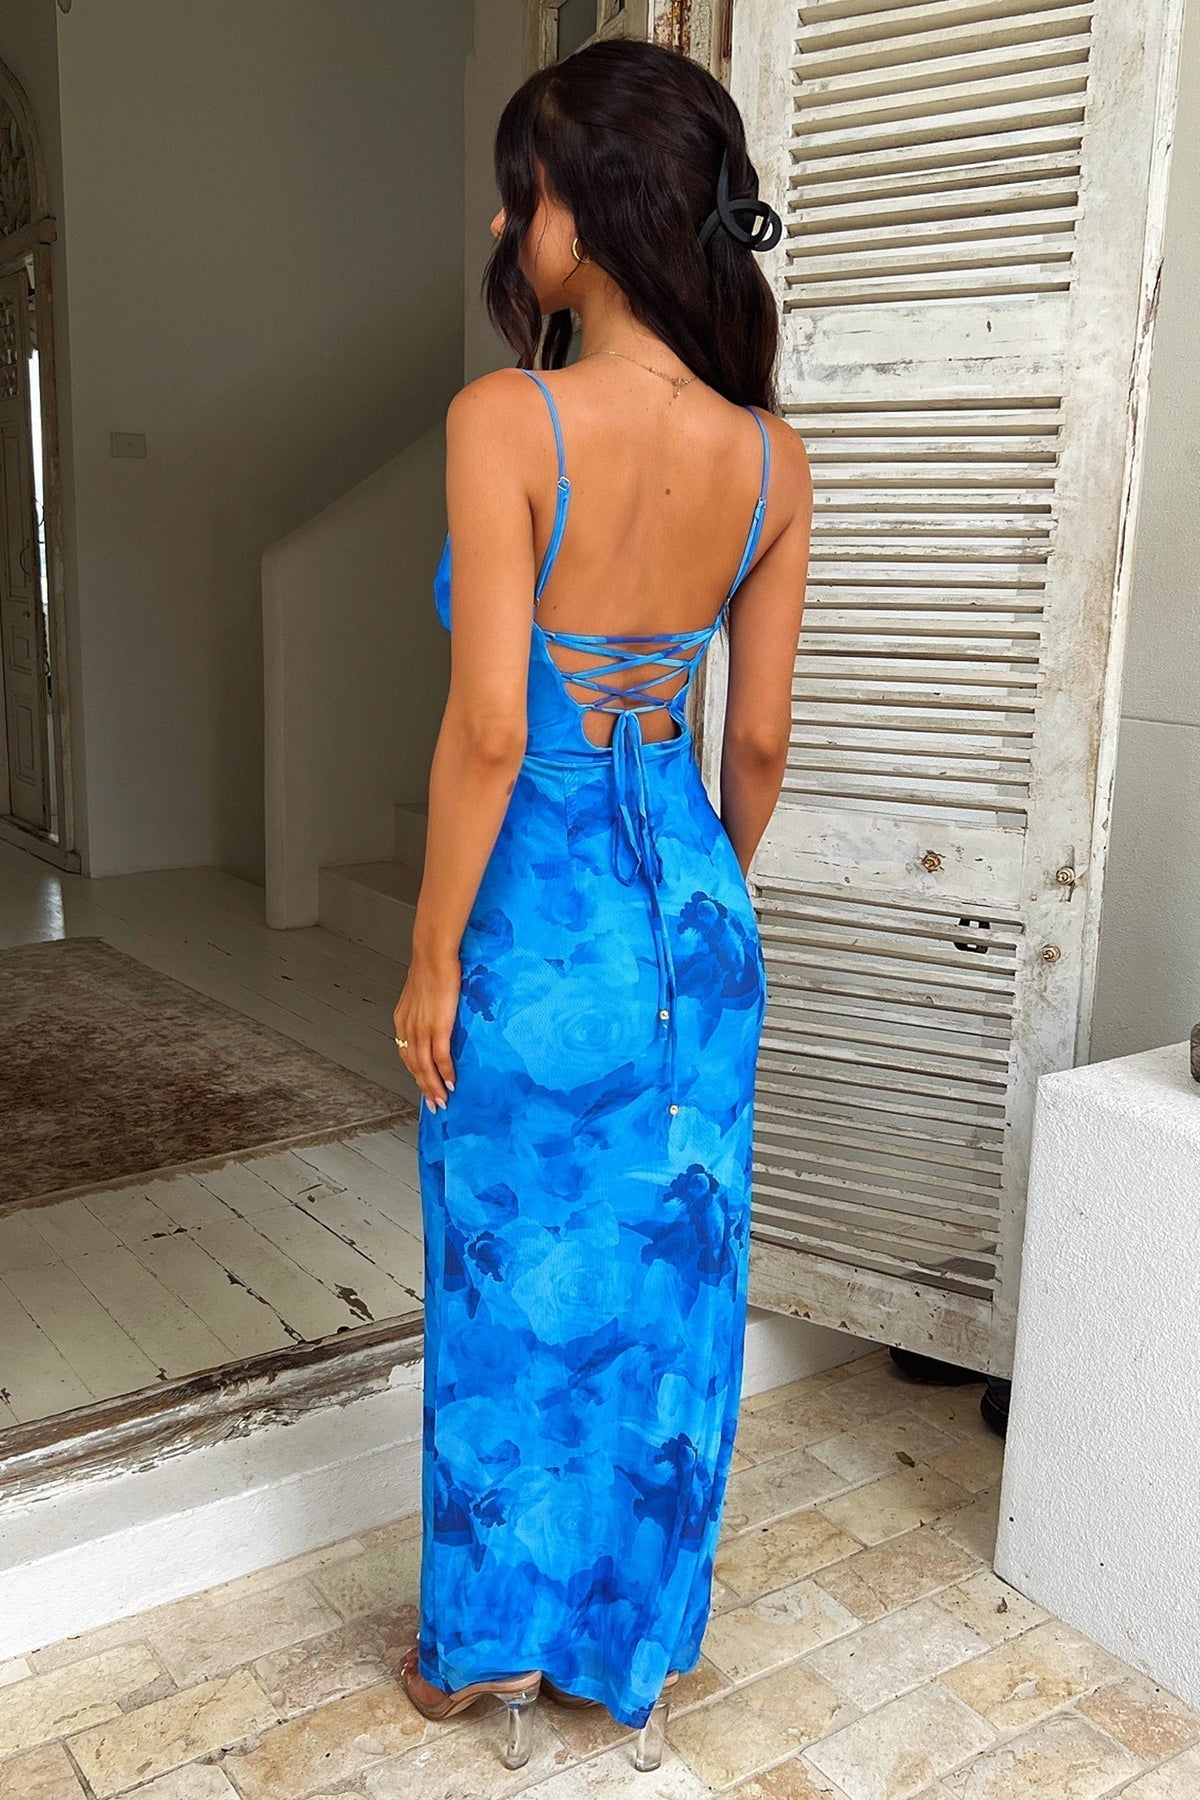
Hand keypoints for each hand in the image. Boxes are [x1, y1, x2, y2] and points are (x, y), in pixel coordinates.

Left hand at [393, 953, 459, 1111]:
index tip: (424, 1086)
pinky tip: (451, 1083)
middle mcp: (408, 1029)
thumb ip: (425, 1007)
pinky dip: (446, 1072)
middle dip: (425, 1088)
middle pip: (414, 1067)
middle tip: (434, 1104)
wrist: (433, 955)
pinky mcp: (438, 1027)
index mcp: (403, 1020)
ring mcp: (422, 1029)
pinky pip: (440, 1057)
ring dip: (434, 1087)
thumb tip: (436, 1012)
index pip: (407, 1054)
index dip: (416, 1073)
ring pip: (425, 1067)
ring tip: (443, 1101)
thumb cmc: (431, 967)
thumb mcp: (421, 991)